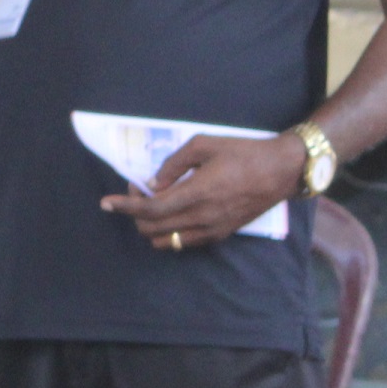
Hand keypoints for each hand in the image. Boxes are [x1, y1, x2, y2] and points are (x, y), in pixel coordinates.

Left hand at [100, 133, 309, 251]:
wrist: (280, 171)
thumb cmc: (242, 152)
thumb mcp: (204, 145)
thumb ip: (173, 164)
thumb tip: (153, 182)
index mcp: (197, 192)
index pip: (150, 208)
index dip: (124, 206)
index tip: (106, 202)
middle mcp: (201, 217)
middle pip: (152, 227)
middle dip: (135, 211)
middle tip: (139, 190)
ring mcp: (211, 230)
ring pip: (164, 241)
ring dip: (150, 225)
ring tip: (156, 203)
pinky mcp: (219, 235)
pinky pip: (183, 242)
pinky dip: (168, 231)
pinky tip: (173, 212)